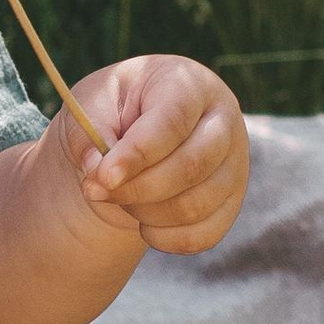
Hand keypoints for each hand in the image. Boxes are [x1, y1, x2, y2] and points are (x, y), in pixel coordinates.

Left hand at [62, 56, 247, 254]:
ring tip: (119, 199)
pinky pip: (204, 235)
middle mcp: (224, 121)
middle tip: (95, 190)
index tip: (104, 177)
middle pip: (192, 167)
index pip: (172, 121)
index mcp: (190, 84)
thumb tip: (97, 169)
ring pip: (196, 206)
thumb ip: (90, 131)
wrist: (135, 134)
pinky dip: (166, 239)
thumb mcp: (92, 104)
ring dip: (146, 214)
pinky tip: (144, 223)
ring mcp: (234, 163)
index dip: (138, 154)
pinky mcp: (231, 201)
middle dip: (137, 189)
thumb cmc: (114, 111)